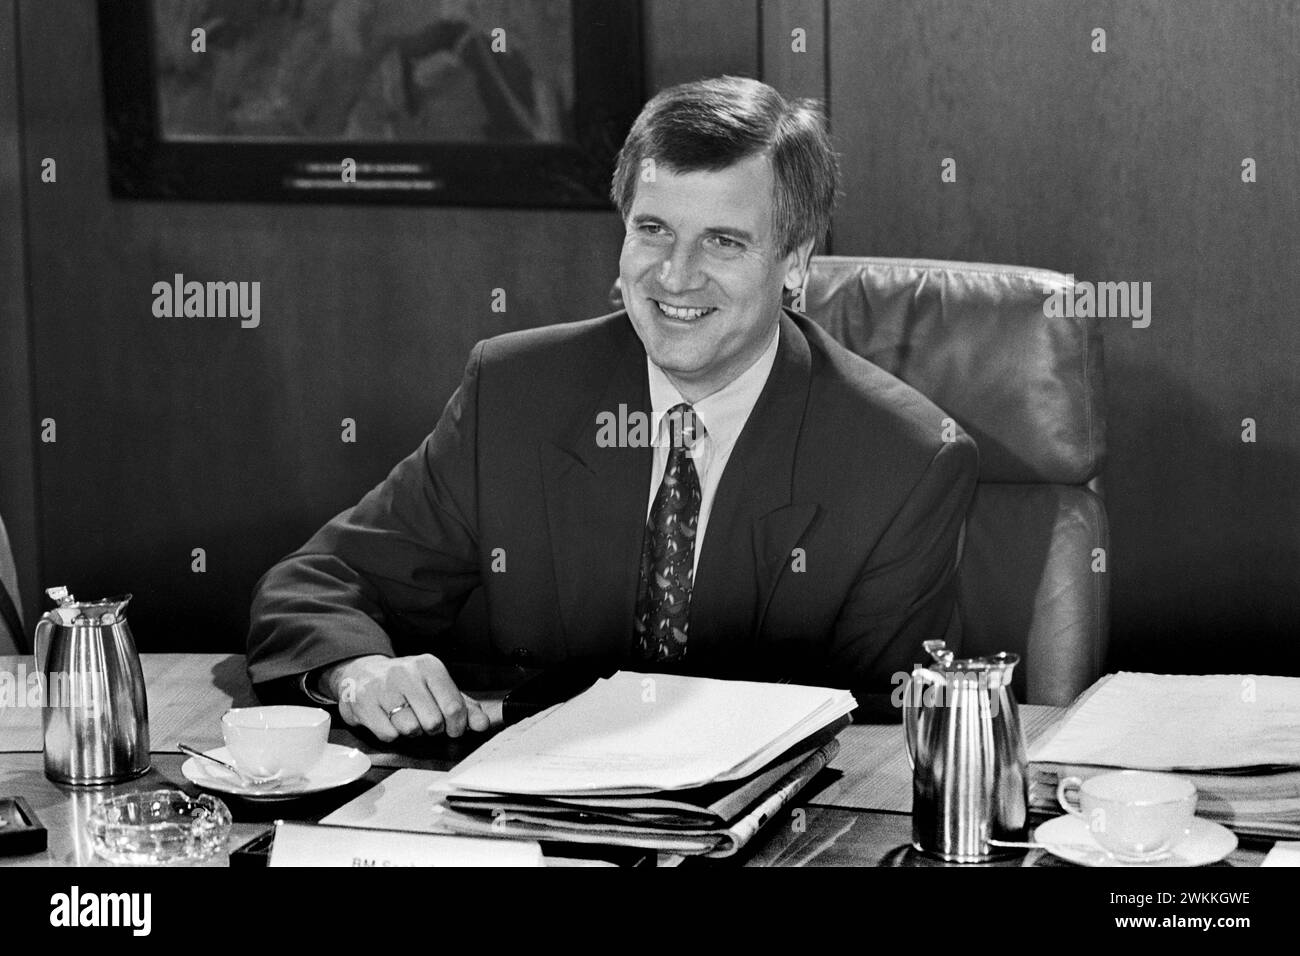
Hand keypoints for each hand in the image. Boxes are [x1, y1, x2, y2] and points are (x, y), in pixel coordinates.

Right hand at [322, 654, 490, 741]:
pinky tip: (389, 720)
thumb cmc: (408, 684)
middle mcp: (406, 673)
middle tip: (425, 720)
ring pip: (410, 729)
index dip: (457, 726)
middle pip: (433, 722)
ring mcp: (383, 687)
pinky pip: (388, 735)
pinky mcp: (364, 703)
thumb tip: (482, 724)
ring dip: (411, 731)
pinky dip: (392, 734)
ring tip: (405, 717)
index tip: (453, 728)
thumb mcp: (438, 687)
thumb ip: (464, 706)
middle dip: (432, 728)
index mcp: (429, 666)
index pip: (453, 707)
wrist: (364, 673)